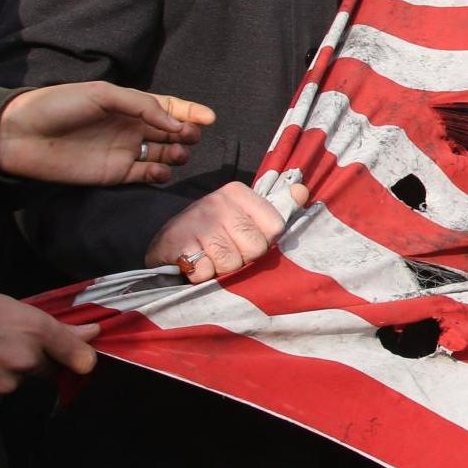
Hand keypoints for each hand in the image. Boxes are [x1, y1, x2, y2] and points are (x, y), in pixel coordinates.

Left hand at [0, 83, 211, 186]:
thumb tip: (175, 122)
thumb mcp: (102, 94)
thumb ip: (142, 105)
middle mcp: (130, 127)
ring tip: (177, 153)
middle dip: (186, 133)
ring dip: (176, 154)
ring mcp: (124, 151)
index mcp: (129, 104)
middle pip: (171, 132)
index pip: (168, 107)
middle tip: (187, 136)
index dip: (190, 112)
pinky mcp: (116, 174)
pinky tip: (159, 170)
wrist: (22, 135)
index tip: (209, 118)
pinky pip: (146, 175)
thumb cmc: (59, 106)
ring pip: (163, 154)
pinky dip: (158, 174)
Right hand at [0, 284, 100, 410]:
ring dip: (1, 372)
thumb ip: (43, 324)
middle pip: (43, 367)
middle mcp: (23, 358)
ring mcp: (2, 384)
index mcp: (30, 326)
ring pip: (14, 382)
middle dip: (28, 357)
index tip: (83, 358)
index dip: (81, 353)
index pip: (74, 350)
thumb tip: (87, 334)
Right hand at [144, 180, 307, 284]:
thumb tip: (302, 191)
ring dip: (221, 269)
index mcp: (238, 193)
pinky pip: (206, 272)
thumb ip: (277, 207)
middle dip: (243, 259)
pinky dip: (201, 275)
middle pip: (255, 248)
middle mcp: (217, 202)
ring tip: (209, 258)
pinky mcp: (176, 243)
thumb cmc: (213, 232)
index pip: (275, 227)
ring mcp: (195, 221)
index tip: (246, 240)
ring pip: (231, 263)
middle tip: (225, 252)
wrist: (166, 243)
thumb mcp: (244, 215)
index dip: (264, 243)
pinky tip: (194, 264)